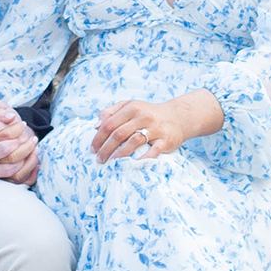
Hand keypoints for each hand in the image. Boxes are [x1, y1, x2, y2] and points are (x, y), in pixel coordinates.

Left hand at [91, 90, 224, 163]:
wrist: (177, 117)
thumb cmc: (148, 113)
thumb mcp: (130, 106)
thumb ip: (111, 112)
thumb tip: (96, 126)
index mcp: (132, 108)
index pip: (109, 123)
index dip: (98, 137)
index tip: (92, 149)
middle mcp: (143, 117)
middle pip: (118, 133)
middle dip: (105, 148)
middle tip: (99, 159)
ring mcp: (155, 128)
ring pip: (133, 141)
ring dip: (119, 154)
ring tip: (111, 163)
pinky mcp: (165, 140)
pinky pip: (153, 151)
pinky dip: (143, 159)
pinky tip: (133, 165)